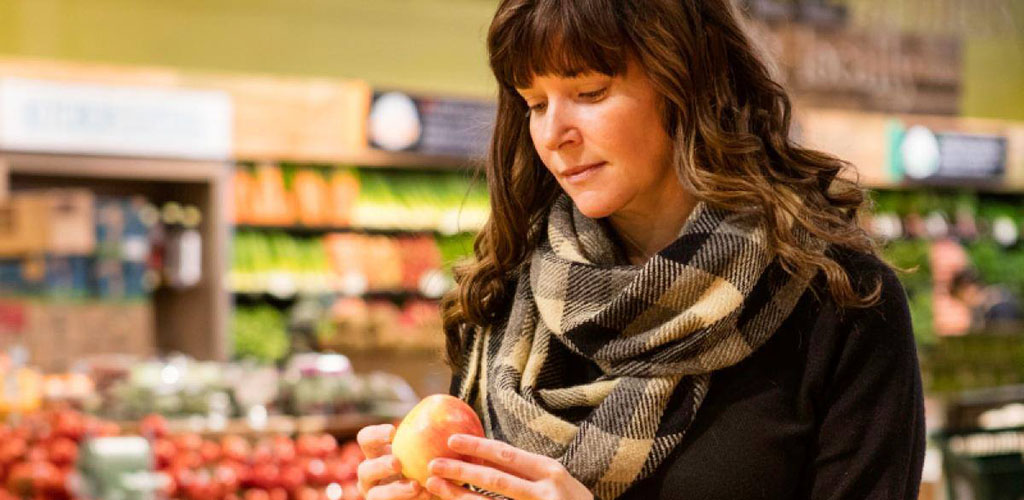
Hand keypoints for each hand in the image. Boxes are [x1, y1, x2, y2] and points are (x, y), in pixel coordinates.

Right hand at [356, 424, 431, 499]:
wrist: (432, 487)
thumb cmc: (430, 462)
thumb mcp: (432, 447)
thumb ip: (436, 434)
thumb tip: (451, 411)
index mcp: (376, 453)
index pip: (365, 439)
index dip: (375, 435)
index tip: (393, 432)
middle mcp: (370, 475)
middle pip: (364, 469)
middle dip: (380, 466)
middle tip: (397, 463)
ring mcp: (375, 494)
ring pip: (375, 495)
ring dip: (394, 490)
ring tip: (416, 486)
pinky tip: (427, 494)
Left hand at [424, 434, 592, 499]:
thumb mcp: (558, 481)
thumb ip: (529, 471)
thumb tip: (486, 456)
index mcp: (550, 472)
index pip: (507, 455)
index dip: (477, 446)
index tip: (451, 441)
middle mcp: (544, 492)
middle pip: (495, 480)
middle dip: (461, 471)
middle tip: (433, 464)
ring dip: (459, 496)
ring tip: (435, 486)